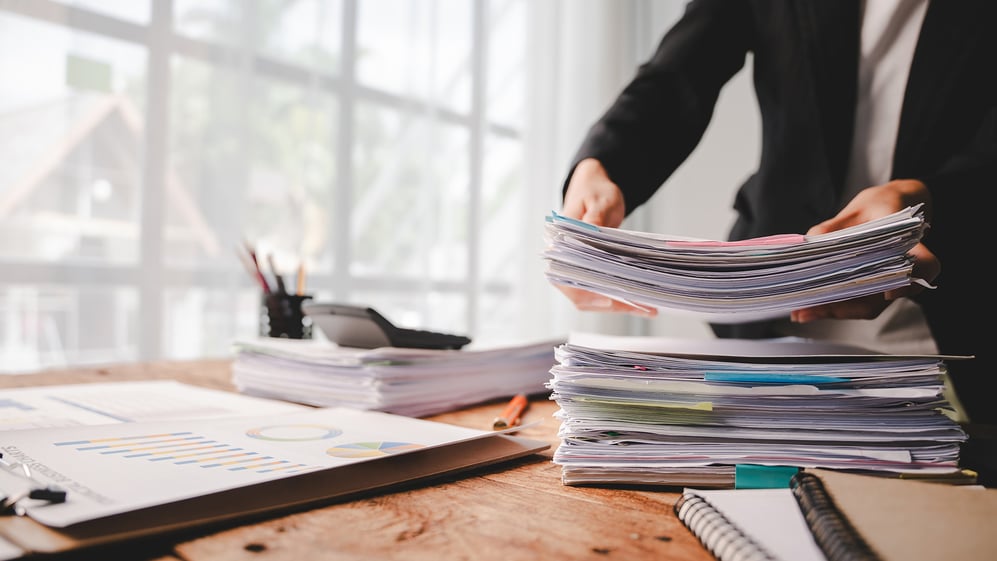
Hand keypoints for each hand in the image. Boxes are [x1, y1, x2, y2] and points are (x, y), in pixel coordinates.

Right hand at [557, 159, 656, 315]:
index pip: (567, 278)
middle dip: (611, 303)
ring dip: (618, 304)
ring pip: (594, 296)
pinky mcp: (592, 269)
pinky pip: (603, 289)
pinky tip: (640, 300)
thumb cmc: (594, 191)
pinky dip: (620, 297)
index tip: (609, 299)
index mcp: (560, 245)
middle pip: (582, 294)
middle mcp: (565, 261)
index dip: (586, 293)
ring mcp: (579, 267)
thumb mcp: (598, 201)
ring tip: (646, 307)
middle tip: (640, 305)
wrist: (595, 187)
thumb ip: (594, 219)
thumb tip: (591, 232)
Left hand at [790, 179, 939, 322]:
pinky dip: (833, 306)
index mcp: (910, 243)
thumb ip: (836, 225)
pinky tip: (808, 306)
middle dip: (846, 307)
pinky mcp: (876, 289)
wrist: (893, 207)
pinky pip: (858, 303)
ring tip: (803, 311)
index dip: (914, 279)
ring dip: (835, 311)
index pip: (925, 265)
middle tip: (812, 307)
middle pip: (883, 297)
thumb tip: (811, 241)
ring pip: (868, 306)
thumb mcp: (860, 207)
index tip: (892, 290)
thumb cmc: (880, 207)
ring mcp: (890, 284)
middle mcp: (905, 270)